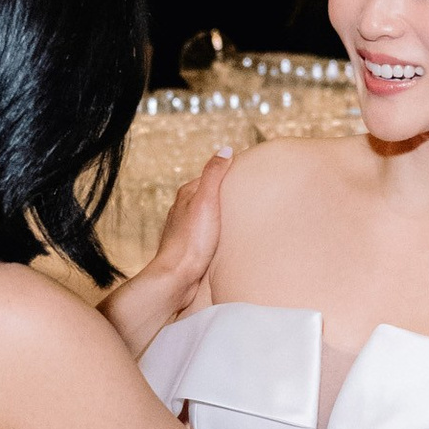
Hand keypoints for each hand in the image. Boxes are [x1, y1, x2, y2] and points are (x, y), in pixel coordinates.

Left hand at [104, 145, 233, 348]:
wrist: (176, 278)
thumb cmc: (191, 241)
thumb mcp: (207, 201)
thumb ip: (214, 174)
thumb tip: (225, 149)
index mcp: (187, 194)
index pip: (211, 176)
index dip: (229, 175)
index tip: (249, 176)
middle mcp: (183, 210)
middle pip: (210, 196)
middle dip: (227, 195)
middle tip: (251, 197)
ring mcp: (185, 229)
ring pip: (208, 216)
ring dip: (223, 216)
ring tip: (243, 218)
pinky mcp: (190, 248)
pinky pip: (207, 234)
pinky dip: (219, 233)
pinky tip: (229, 239)